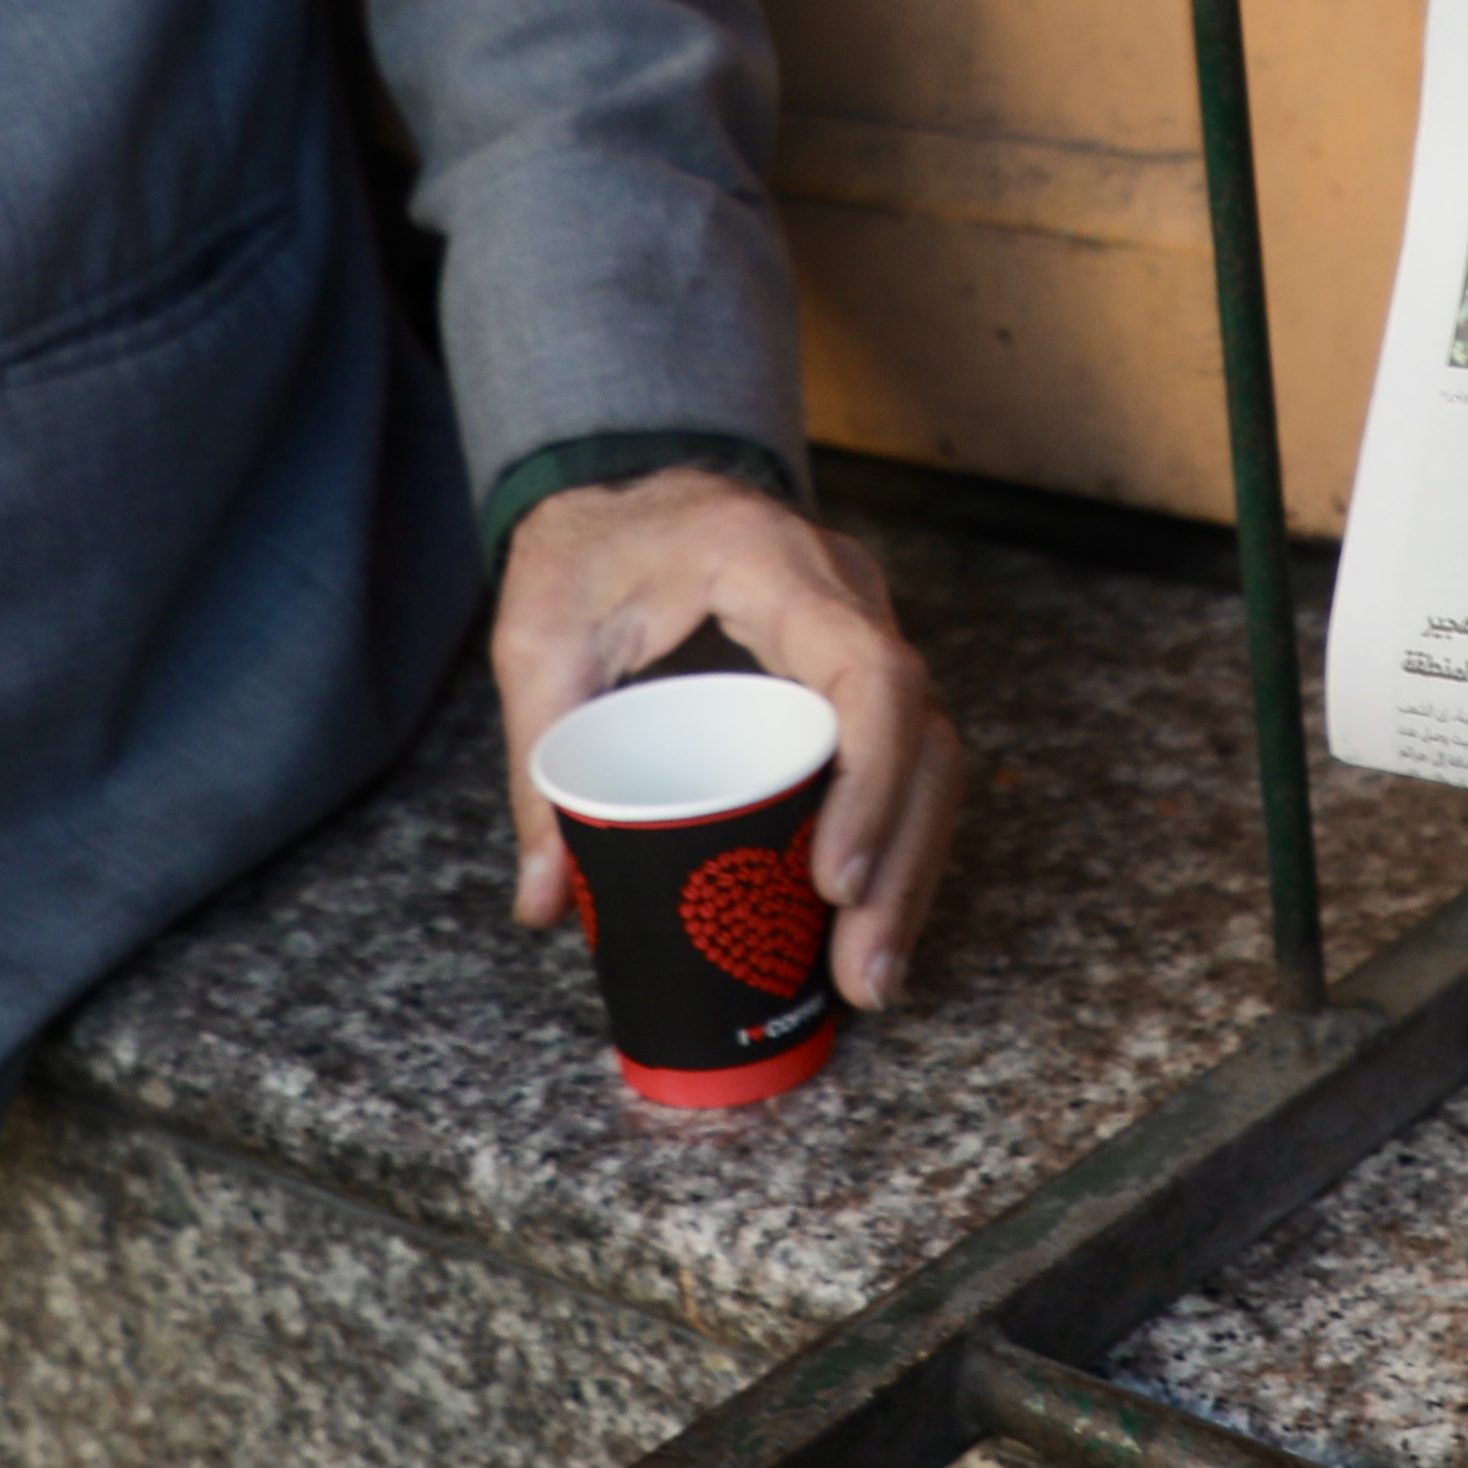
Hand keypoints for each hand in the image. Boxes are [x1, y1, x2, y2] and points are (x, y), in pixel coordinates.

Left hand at [495, 467, 969, 1014]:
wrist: (618, 491)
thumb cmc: (582, 552)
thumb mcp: (539, 644)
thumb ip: (537, 766)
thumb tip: (546, 902)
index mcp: (770, 562)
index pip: (868, 669)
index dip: (870, 779)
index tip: (833, 881)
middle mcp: (844, 589)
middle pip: (921, 730)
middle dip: (903, 862)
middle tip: (864, 972)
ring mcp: (864, 626)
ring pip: (930, 751)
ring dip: (911, 869)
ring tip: (870, 976)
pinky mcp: (858, 668)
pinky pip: (906, 754)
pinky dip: (897, 842)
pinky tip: (870, 925)